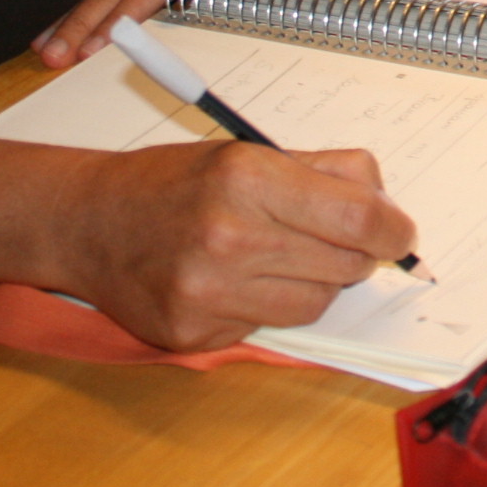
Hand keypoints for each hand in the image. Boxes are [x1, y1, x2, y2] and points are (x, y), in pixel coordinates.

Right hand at [62, 139, 418, 351]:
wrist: (87, 221)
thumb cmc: (173, 182)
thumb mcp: (247, 152)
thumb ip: (323, 172)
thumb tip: (385, 204)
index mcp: (247, 178)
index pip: (358, 219)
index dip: (392, 229)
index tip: (399, 232)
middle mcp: (228, 238)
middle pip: (345, 265)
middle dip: (356, 253)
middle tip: (337, 238)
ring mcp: (208, 293)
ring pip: (316, 303)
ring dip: (316, 282)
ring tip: (281, 255)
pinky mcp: (194, 334)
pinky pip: (270, 326)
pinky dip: (269, 305)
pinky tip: (237, 280)